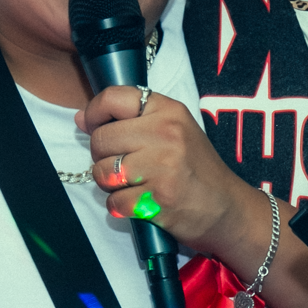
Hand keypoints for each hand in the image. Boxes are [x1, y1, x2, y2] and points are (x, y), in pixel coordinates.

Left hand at [78, 88, 261, 262]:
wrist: (227, 209)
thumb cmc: (195, 169)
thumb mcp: (174, 130)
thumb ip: (130, 120)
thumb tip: (80, 118)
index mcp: (168, 110)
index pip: (113, 98)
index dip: (94, 112)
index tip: (92, 125)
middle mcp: (166, 133)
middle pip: (101, 138)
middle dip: (102, 156)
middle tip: (122, 165)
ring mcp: (162, 166)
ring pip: (102, 171)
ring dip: (109, 183)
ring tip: (131, 183)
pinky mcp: (157, 199)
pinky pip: (114, 201)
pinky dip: (120, 206)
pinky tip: (139, 202)